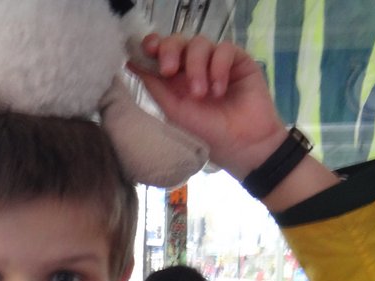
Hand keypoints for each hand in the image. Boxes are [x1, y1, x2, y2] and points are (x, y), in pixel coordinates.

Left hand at [130, 34, 286, 177]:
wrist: (243, 145)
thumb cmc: (207, 134)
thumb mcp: (174, 111)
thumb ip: (156, 86)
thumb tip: (131, 63)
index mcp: (176, 79)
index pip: (162, 51)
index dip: (154, 44)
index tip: (148, 49)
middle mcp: (195, 67)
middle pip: (178, 41)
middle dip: (170, 50)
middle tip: (169, 70)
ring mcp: (216, 62)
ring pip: (200, 43)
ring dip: (196, 67)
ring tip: (201, 94)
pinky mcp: (238, 61)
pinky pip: (225, 49)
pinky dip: (219, 68)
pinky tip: (220, 91)